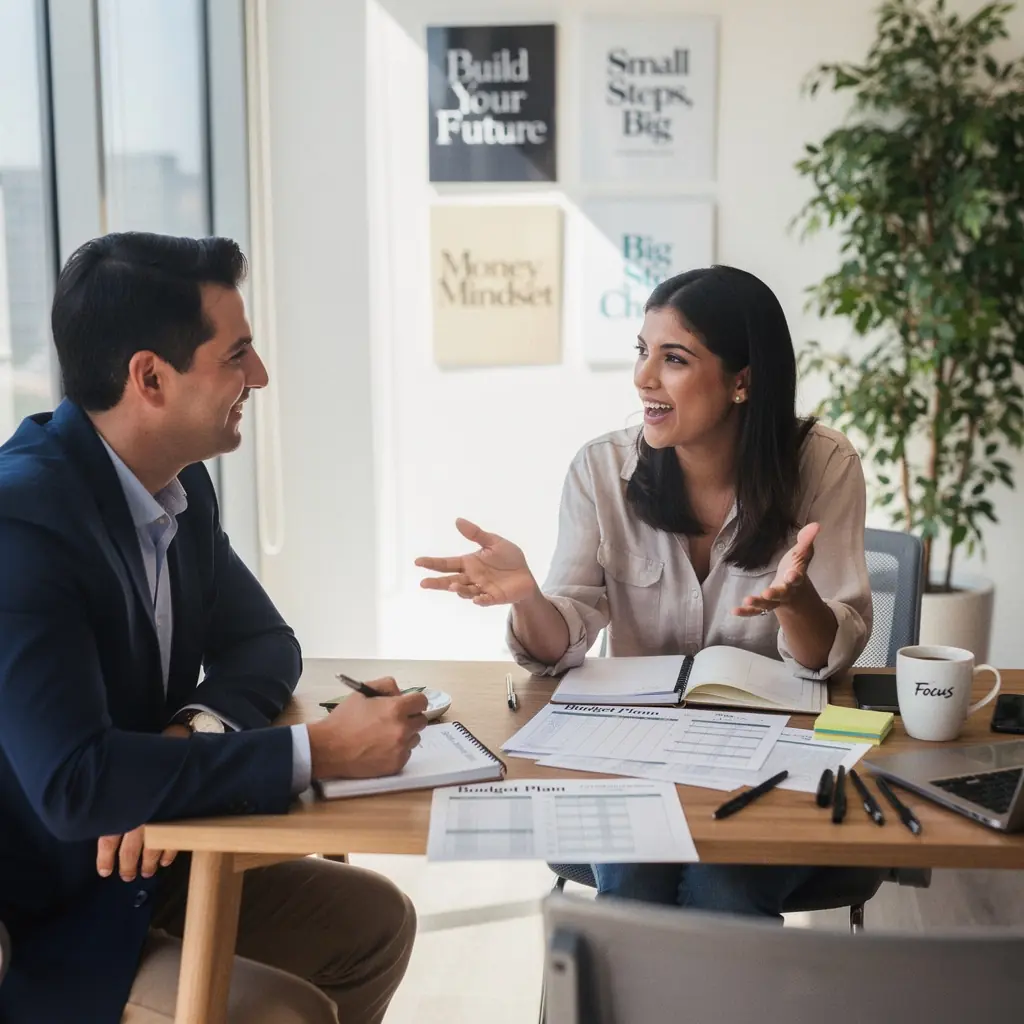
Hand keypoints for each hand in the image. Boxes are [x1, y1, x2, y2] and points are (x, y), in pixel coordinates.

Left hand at [95, 722, 187, 880]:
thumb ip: (114, 796)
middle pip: (131, 850)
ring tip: (147, 871)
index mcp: (121, 807)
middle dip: (129, 866)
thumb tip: (100, 816)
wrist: (175, 745)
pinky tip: (166, 859)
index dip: (106, 858)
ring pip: (152, 849)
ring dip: (149, 863)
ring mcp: (159, 817)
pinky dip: (170, 852)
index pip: (109, 840)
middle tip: (129, 876)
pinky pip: (174, 840)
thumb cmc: (142, 761)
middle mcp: (138, 816)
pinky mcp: (178, 816)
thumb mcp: (122, 778)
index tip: (105, 872)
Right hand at [307, 677, 428, 779]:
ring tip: (385, 735)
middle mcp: (402, 728)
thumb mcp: (361, 693)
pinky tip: (382, 748)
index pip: (422, 701)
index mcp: (396, 708)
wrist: (329, 749)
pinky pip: (407, 753)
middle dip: (410, 718)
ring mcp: (401, 748)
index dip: (414, 702)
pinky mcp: (397, 764)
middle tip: (393, 720)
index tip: (407, 705)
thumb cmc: (344, 720)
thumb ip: (385, 685)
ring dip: (406, 735)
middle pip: (421, 720)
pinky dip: (398, 750)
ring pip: (415, 738)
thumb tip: (399, 692)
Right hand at [415, 518, 537, 605]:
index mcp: (469, 563)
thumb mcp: (494, 542)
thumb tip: (457, 520)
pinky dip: (480, 600)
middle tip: (423, 583)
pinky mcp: (494, 598)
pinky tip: (477, 598)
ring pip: (465, 591)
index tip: (418, 561)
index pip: (447, 563)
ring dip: (459, 589)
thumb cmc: (509, 559)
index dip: (432, 563)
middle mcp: (471, 577)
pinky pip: (485, 600)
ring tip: (453, 585)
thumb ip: (476, 534)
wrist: (525, 575)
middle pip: (450, 580)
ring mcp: (481, 589)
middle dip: (437, 583)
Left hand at [733, 522, 819, 617]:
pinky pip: (756, 611)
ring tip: (747, 600)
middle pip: (782, 593)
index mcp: (796, 577)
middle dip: (775, 593)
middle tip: (767, 593)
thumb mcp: (801, 553)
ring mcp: (776, 600)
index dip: (795, 575)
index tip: (792, 574)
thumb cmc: (796, 568)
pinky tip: (734, 611)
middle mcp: (787, 591)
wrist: (795, 591)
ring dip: (758, 603)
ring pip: (768, 604)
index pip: (797, 576)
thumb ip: (806, 540)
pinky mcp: (765, 605)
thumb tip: (816, 525)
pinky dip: (746, 612)